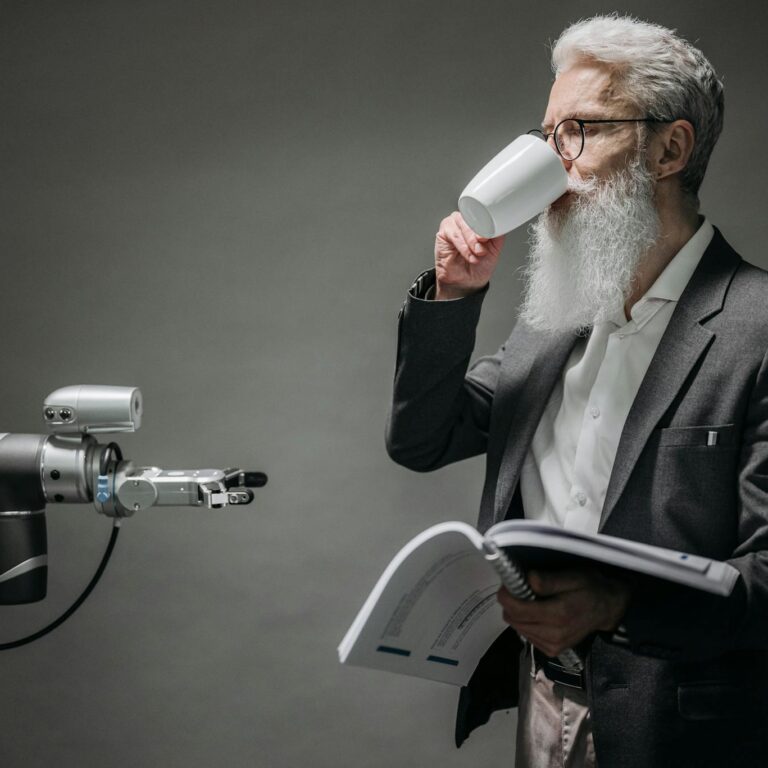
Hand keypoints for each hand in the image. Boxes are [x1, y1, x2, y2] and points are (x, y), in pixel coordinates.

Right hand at [434, 211, 504, 299]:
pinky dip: (462, 246)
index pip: (483, 215)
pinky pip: (453, 234)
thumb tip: (500, 224)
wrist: (466, 282)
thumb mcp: (495, 249)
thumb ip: (497, 234)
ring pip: (463, 226)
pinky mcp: (443, 233)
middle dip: (477, 236)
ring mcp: (454, 225)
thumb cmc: (479, 266)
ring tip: (475, 255)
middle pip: (472, 219)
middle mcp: (466, 221)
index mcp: (479, 221)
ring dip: (470, 242)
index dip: (486, 225)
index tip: (487, 237)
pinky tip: (467, 255)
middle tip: (481, 250)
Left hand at [497, 568, 630, 657]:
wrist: (606, 608)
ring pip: (518, 628)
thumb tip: (528, 580)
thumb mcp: (572, 577)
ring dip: (518, 613)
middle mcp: (554, 635)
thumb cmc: (589, 588)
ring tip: (530, 600)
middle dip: (511, 603)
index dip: (506, 596)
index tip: (507, 584)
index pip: (517, 609)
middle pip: (514, 619)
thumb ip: (549, 580)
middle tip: (519, 589)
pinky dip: (527, 623)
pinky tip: (537, 614)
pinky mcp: (552, 650)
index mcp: (558, 615)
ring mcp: (553, 646)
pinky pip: (527, 636)